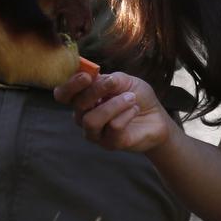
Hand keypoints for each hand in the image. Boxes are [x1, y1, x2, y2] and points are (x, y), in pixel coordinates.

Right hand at [54, 71, 172, 152]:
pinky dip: (126, 114)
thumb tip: (96, 78)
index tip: (87, 76)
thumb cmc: (136, 96)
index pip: (63, 94)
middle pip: (77, 105)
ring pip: (91, 120)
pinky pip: (112, 128)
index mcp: (83, 98)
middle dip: (96, 90)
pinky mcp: (110, 143)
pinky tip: (135, 109)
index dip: (70, 85)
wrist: (157, 116)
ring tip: (131, 98)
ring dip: (113, 105)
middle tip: (114, 82)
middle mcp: (84, 116)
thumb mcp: (125, 81)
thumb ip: (110, 79)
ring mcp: (95, 133)